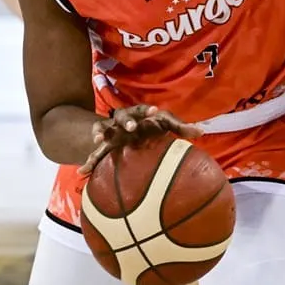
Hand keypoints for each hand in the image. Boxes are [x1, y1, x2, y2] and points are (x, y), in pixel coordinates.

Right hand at [78, 105, 203, 175]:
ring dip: (101, 133)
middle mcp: (125, 122)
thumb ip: (182, 128)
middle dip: (126, 122)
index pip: (144, 111)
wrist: (132, 127)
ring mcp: (113, 133)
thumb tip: (202, 132)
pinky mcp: (107, 147)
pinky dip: (90, 162)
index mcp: (140, 115)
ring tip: (97, 140)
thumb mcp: (167, 124)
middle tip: (131, 127)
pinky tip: (83, 172)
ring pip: (105, 131)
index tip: (155, 112)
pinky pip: (97, 155)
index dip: (149, 111)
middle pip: (122, 118)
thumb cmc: (153, 125)